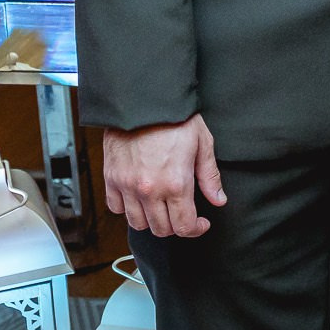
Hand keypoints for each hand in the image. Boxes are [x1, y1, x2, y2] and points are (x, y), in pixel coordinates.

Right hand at [103, 113, 226, 237]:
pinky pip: (116, 208)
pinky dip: (127, 209)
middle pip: (161, 230)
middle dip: (176, 226)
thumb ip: (209, 176)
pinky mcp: (111, 179)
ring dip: (152, 220)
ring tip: (161, 207)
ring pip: (138, 224)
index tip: (200, 223)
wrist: (142, 100)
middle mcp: (150, 190)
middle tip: (182, 213)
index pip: (184, 227)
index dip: (195, 229)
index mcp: (175, 183)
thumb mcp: (202, 143)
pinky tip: (139, 198)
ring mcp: (127, 186)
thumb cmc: (174, 118)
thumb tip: (218, 199)